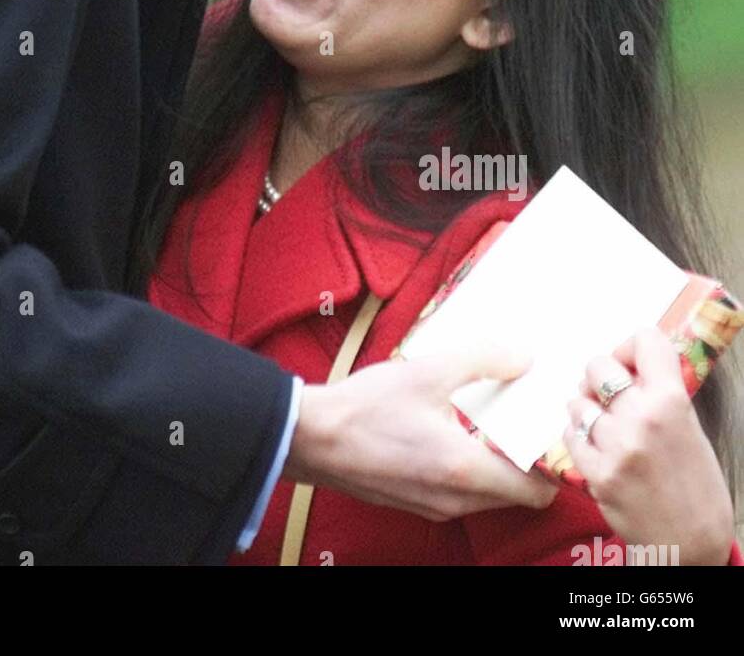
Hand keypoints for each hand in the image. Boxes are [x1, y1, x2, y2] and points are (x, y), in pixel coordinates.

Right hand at [286, 346, 557, 520]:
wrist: (311, 438)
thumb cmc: (365, 407)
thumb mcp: (427, 371)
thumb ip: (482, 360)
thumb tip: (523, 357)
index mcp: (466, 470)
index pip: (538, 492)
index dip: (552, 465)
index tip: (545, 431)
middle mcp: (456, 500)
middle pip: (517, 495)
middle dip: (525, 463)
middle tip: (519, 422)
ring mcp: (435, 507)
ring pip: (489, 496)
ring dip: (496, 467)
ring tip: (485, 424)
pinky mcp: (415, 503)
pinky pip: (460, 496)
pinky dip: (468, 472)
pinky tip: (450, 433)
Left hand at [564, 326, 734, 564]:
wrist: (691, 540)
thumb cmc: (692, 481)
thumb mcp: (687, 426)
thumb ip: (657, 392)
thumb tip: (623, 363)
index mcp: (672, 401)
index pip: (645, 339)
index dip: (631, 348)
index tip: (631, 365)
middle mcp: (642, 417)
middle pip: (597, 365)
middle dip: (599, 378)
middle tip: (609, 396)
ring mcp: (616, 445)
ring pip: (577, 401)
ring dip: (586, 410)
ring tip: (605, 427)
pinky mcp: (596, 473)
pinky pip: (569, 434)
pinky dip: (578, 438)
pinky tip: (597, 449)